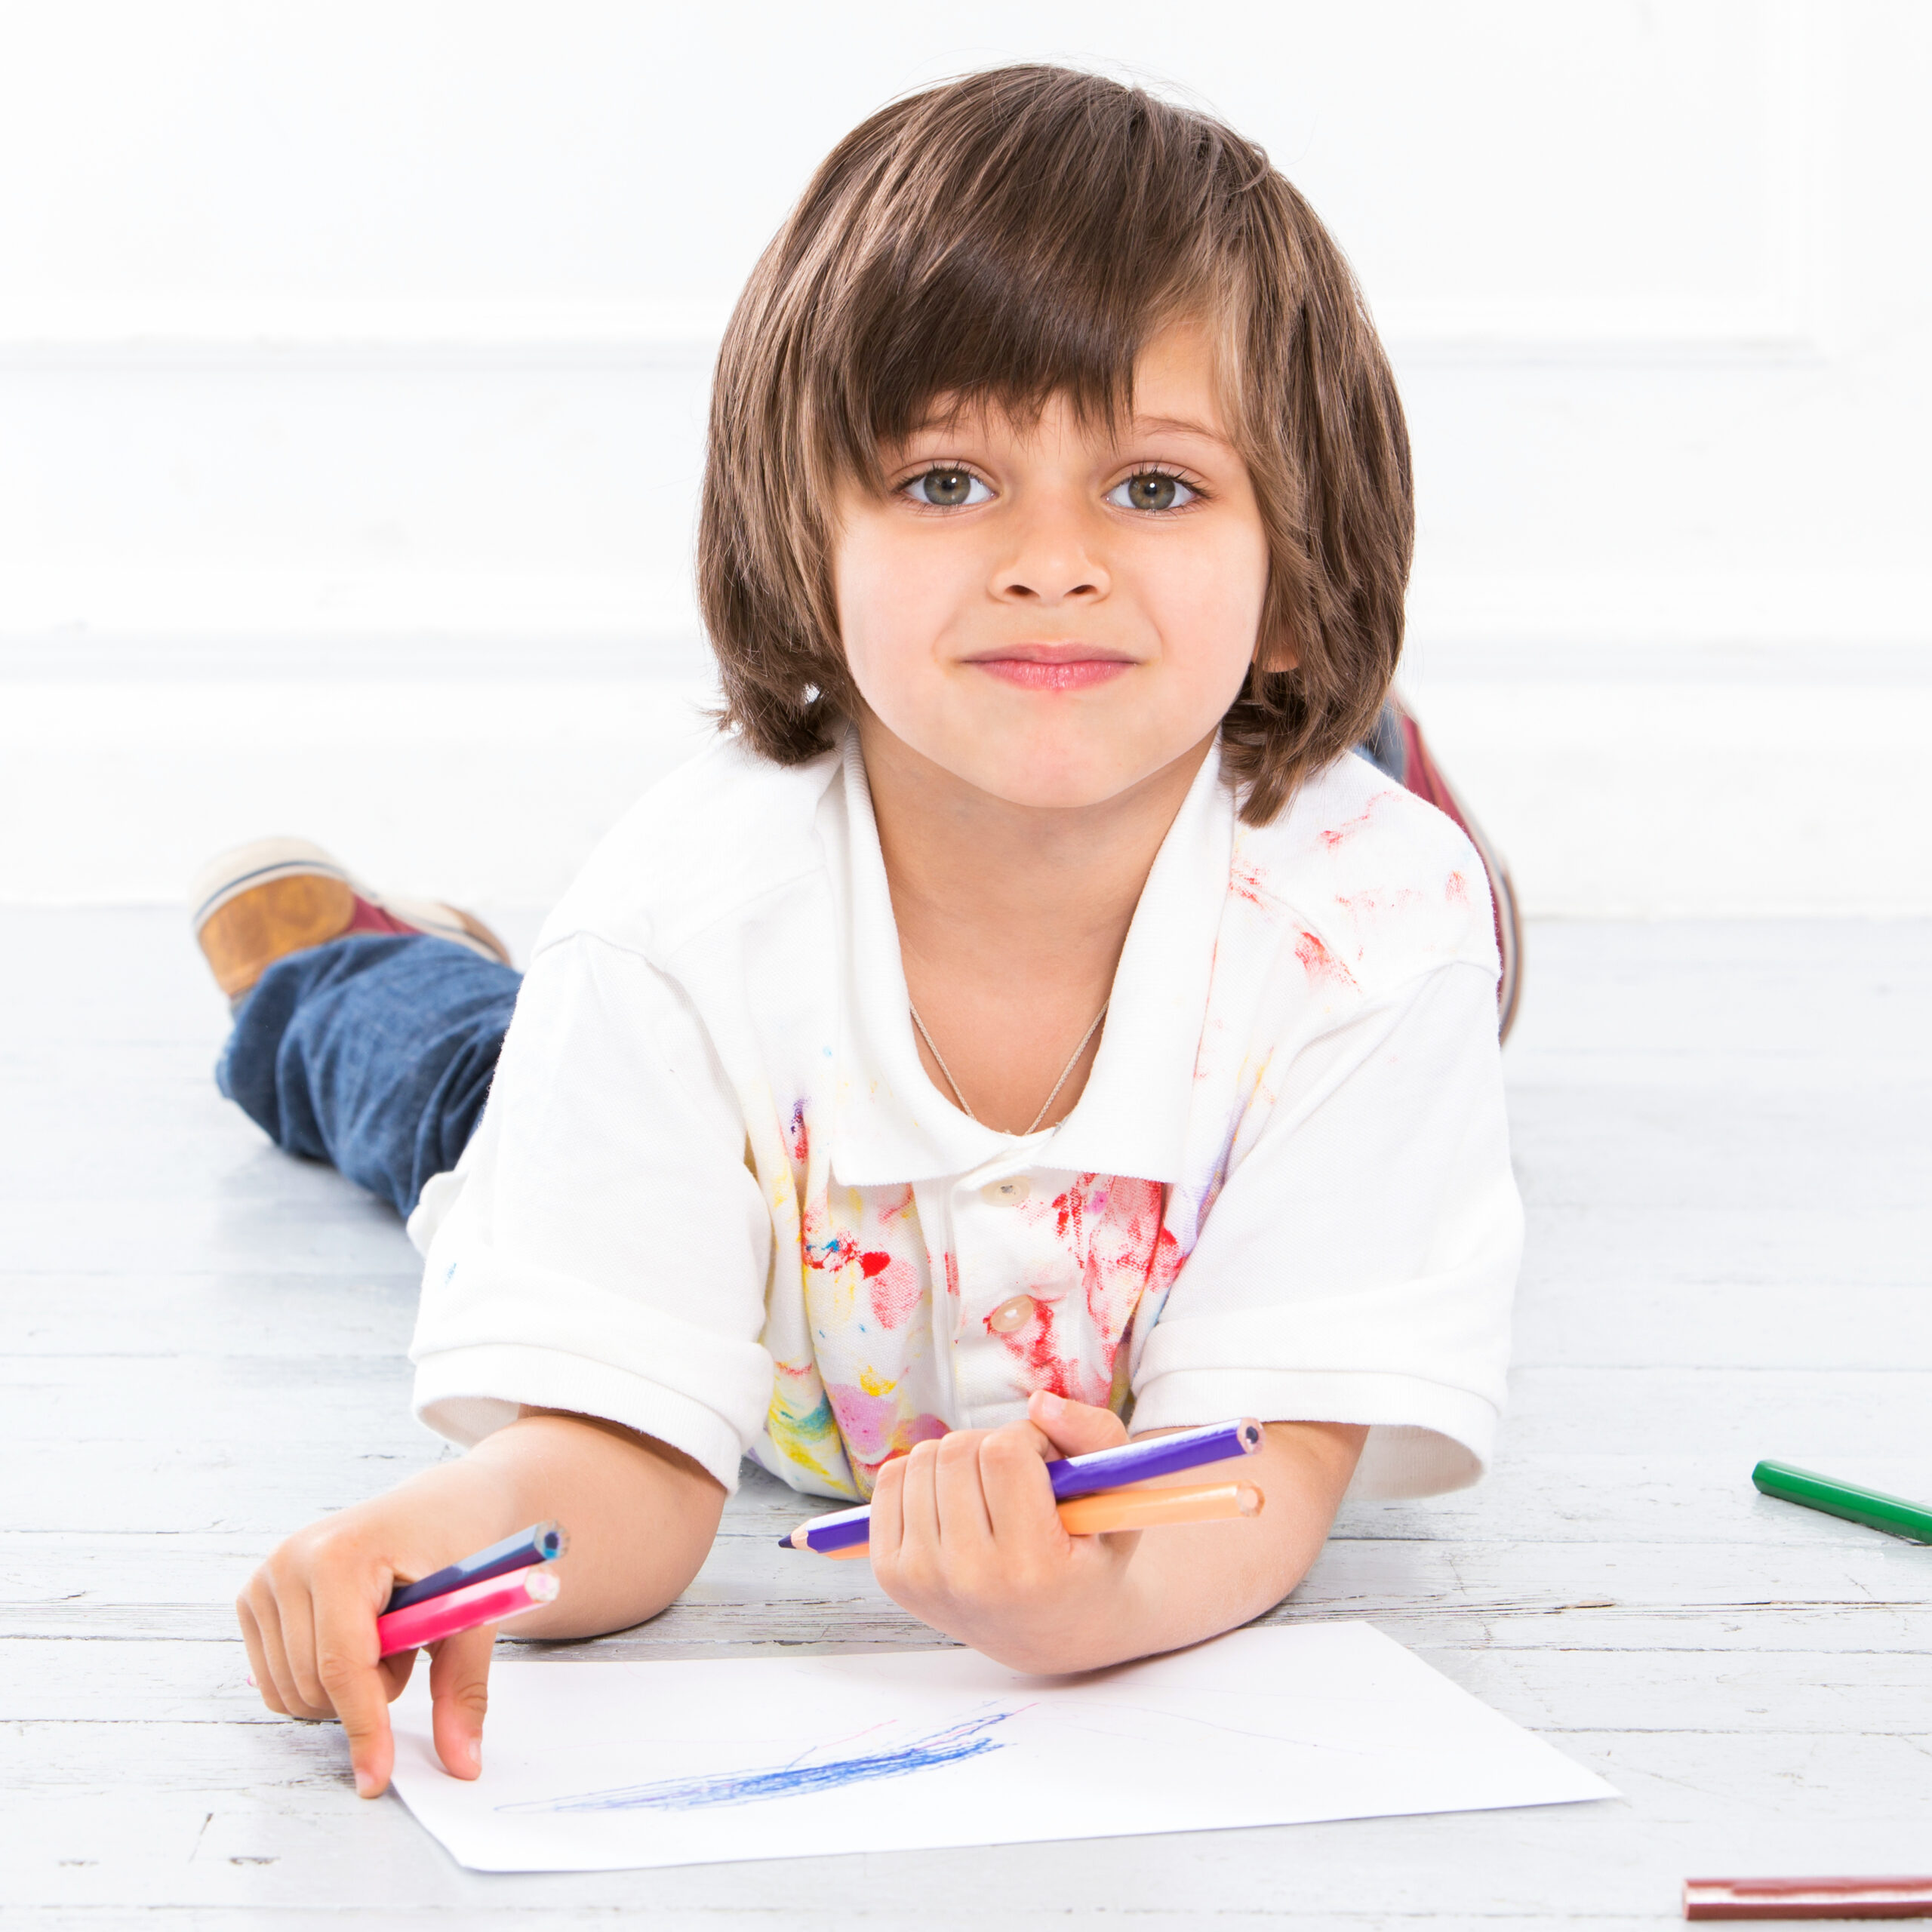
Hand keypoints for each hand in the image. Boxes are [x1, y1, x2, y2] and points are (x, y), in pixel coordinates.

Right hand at [237, 1489, 506, 1797]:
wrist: (441, 1504)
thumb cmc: (460, 1546)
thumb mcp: (472, 1612)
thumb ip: (463, 1688)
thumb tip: (463, 1764)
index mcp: (342, 1554)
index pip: (342, 1665)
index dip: (364, 1727)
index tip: (377, 1779)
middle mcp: (290, 1561)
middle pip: (313, 1687)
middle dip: (369, 1694)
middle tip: (409, 1647)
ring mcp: (265, 1579)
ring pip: (290, 1692)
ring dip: (345, 1689)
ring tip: (384, 1637)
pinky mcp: (254, 1598)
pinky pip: (276, 1681)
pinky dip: (318, 1681)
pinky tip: (352, 1639)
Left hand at [866, 1390, 1143, 1673]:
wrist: (1055, 1632)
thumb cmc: (1093, 1557)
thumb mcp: (1122, 1497)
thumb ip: (1095, 1436)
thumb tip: (1037, 1403)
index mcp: (1032, 1567)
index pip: (1003, 1453)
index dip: (1029, 1439)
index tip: (1046, 1463)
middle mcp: (970, 1579)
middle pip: (957, 1451)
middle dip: (992, 1447)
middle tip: (1018, 1480)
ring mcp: (923, 1579)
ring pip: (921, 1460)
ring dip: (959, 1459)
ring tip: (989, 1494)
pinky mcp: (892, 1575)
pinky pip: (891, 1481)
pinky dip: (923, 1474)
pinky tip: (955, 1501)